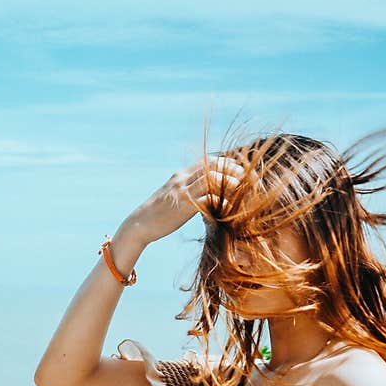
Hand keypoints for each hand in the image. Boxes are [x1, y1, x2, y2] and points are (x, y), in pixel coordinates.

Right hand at [122, 155, 249, 245]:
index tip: (239, 171)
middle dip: (232, 170)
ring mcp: (182, 191)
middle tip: (246, 178)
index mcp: (180, 175)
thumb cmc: (157, 213)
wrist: (139, 224)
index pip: (208, 161)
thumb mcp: (172, 196)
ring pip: (213, 179)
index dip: (226, 163)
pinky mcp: (184, 206)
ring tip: (242, 190)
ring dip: (230, 182)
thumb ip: (187, 191)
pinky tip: (230, 207)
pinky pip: (208, 198)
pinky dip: (222, 200)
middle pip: (213, 166)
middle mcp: (182, 179)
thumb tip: (204, 194)